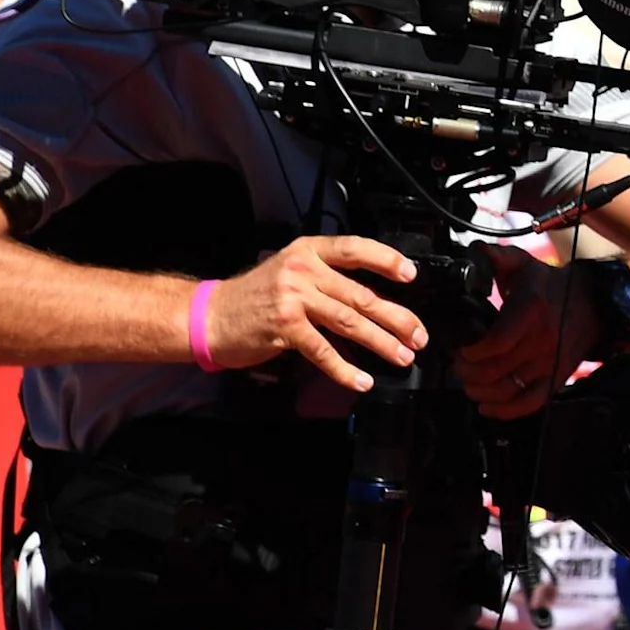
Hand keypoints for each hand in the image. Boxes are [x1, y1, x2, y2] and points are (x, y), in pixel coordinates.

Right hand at [205, 235, 425, 391]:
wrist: (210, 315)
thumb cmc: (256, 296)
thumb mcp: (291, 272)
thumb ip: (328, 278)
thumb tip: (376, 300)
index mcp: (308, 252)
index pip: (355, 248)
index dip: (386, 259)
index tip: (411, 275)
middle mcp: (303, 271)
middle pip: (360, 294)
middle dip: (396, 317)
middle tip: (418, 335)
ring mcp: (293, 299)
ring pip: (349, 321)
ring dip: (381, 342)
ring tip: (402, 356)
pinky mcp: (284, 328)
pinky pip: (323, 351)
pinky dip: (345, 369)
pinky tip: (362, 380)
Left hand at [454, 244, 603, 420]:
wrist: (595, 305)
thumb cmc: (553, 287)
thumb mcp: (524, 265)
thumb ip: (496, 258)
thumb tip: (474, 254)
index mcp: (531, 312)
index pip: (494, 344)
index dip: (470, 352)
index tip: (460, 348)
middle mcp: (542, 341)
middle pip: (493, 371)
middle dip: (466, 371)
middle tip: (459, 364)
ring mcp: (550, 363)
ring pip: (506, 391)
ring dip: (479, 390)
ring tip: (470, 381)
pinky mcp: (556, 379)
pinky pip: (529, 404)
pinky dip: (504, 411)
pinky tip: (488, 406)